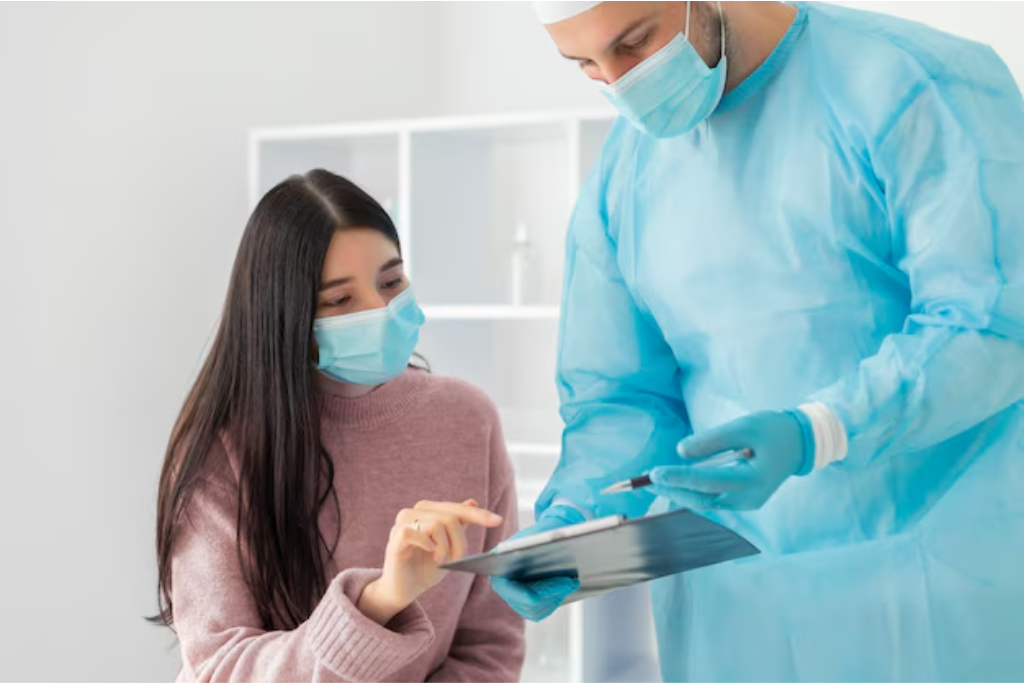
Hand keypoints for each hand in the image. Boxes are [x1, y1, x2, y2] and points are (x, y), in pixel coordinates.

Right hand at [359, 499, 501, 624]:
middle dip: (460, 541)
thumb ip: (458, 527)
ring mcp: (404, 521)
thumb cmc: (424, 569)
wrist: (401, 590)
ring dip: (444, 547)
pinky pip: (417, 532)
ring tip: (438, 560)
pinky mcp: (396, 535)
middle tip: (457, 559)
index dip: (479, 515)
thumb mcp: (448, 549)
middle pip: (451, 516)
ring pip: (438, 524)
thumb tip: (472, 502)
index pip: (458, 509)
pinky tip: (429, 553)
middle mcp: (416, 511)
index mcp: (429, 511)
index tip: (498, 521)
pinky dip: (428, 544)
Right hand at [490, 505, 583, 620]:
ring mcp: (516, 595)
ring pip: (535, 610)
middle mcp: (504, 583)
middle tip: (570, 582)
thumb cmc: (543, 532)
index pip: (505, 586)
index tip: (535, 598)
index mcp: (499, 563)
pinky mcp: (528, 603)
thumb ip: (543, 537)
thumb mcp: (542, 530)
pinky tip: (567, 587)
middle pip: (525, 602)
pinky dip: (555, 600)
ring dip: (555, 597)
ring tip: (572, 582)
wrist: (549, 537)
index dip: (519, 594)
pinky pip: (541, 611)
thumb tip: (554, 543)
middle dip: (549, 592)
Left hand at [648, 410, 812, 510]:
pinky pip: (713, 499)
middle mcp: (750, 498)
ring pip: (706, 502)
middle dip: (673, 488)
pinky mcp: (744, 502)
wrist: (800, 443)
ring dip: (680, 492)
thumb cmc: (773, 429)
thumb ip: (712, 440)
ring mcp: (748, 503)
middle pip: (703, 498)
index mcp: (753, 480)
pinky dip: (693, 492)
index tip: (654, 472)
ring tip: (655, 481)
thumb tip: (680, 451)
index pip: (707, 481)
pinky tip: (674, 483)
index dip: (678, 477)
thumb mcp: (743, 426)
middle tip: (647, 479)